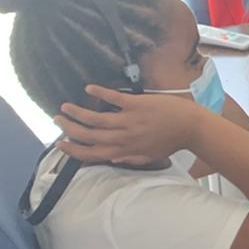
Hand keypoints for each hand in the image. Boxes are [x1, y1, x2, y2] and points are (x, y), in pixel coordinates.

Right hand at [54, 86, 213, 164]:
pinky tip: (88, 88)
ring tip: (65, 107)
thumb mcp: (150, 156)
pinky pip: (113, 98)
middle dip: (69, 129)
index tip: (60, 143)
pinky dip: (99, 93)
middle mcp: (123, 138)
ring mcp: (129, 120)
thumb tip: (112, 160)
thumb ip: (130, 158)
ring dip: (77, 112)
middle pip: (88, 135)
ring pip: (95, 118)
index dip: (73, 150)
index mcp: (125, 151)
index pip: (92, 154)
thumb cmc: (172, 142)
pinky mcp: (137, 105)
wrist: (192, 127)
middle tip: (57, 120)